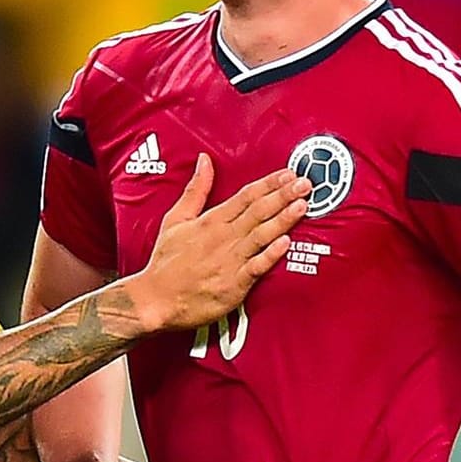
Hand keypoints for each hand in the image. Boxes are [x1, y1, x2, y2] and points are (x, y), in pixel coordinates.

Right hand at [130, 154, 308, 330]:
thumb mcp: (176, 219)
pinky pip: (255, 267)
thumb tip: (204, 160)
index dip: (269, 184)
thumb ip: (195, 190)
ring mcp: (229, 261)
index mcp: (211, 221)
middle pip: (258, 211)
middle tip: (305, 182)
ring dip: (283, 219)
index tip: (288, 173)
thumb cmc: (165, 262)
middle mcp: (223, 237)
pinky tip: (286, 243)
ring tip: (302, 205)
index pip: (245, 196)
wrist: (155, 300)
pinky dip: (270, 255)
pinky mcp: (233, 285)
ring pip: (261, 235)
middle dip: (283, 195)